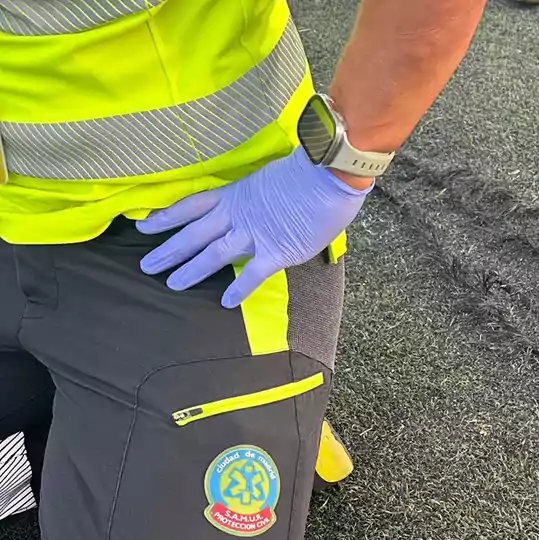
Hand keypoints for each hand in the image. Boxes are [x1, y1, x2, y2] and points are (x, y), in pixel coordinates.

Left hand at [136, 148, 371, 307]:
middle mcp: (236, 215)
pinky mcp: (275, 252)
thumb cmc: (305, 171)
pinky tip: (225, 303)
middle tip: (146, 266)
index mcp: (234, 194)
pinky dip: (238, 289)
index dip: (166, 217)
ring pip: (212, 255)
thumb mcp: (268, 178)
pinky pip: (251, 275)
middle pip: (193, 234)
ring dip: (191, 270)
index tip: (143, 227)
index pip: (190, 206)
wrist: (327, 178)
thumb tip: (257, 207)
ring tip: (171, 284)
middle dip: (168, 250)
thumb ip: (257, 196)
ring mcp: (253, 235)